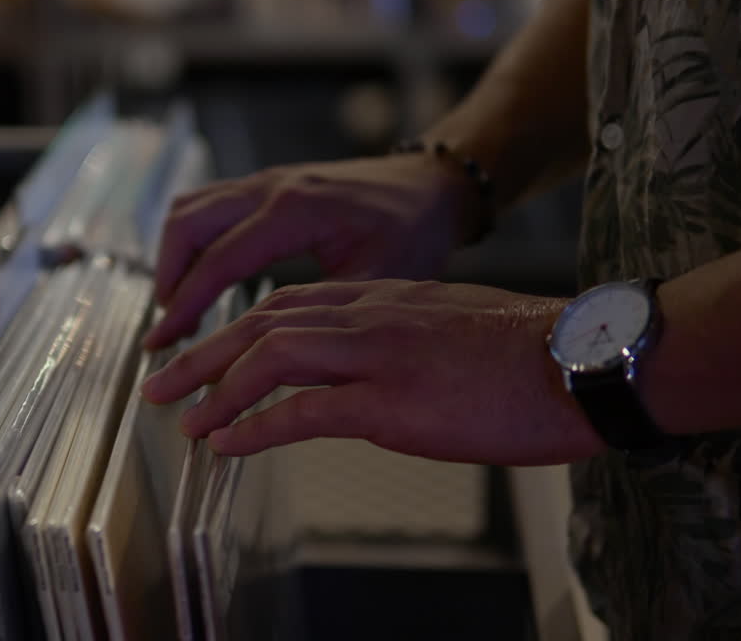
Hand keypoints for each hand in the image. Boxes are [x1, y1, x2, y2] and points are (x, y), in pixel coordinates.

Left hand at [141, 280, 602, 465]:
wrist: (579, 362)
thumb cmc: (523, 352)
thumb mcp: (443, 327)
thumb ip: (392, 337)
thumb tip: (362, 369)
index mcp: (378, 296)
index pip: (283, 304)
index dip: (232, 330)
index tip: (201, 353)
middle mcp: (367, 314)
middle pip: (260, 325)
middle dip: (202, 354)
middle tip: (161, 382)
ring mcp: (376, 354)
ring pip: (269, 358)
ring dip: (214, 389)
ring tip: (181, 417)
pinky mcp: (391, 401)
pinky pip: (303, 410)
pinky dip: (255, 426)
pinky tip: (227, 443)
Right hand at [143, 154, 479, 348]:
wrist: (428, 186)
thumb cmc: (413, 231)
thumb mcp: (380, 280)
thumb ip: (327, 316)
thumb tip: (283, 364)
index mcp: (295, 212)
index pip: (219, 260)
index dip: (185, 304)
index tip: (163, 342)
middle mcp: (271, 188)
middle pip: (187, 224)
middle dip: (167, 278)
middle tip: (166, 329)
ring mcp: (264, 181)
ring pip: (189, 209)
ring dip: (173, 257)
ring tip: (177, 307)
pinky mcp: (264, 185)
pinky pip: (205, 204)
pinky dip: (190, 241)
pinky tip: (199, 277)